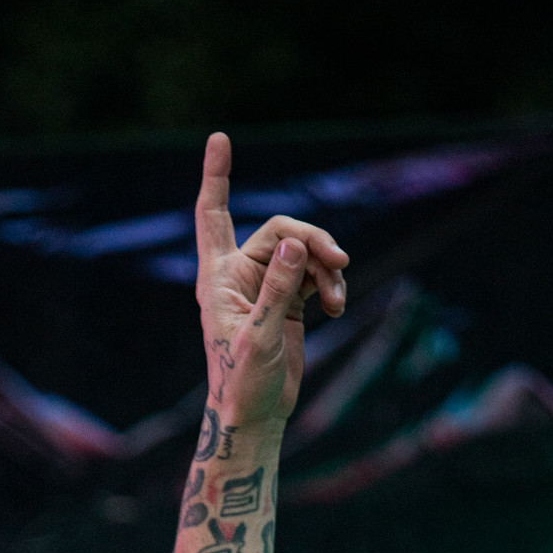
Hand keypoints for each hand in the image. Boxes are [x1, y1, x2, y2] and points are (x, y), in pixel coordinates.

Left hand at [195, 131, 349, 431]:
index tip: (220, 138)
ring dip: (326, 270)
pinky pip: (314, 274)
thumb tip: (294, 242)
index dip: (217, 177)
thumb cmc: (244, 381)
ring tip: (337, 301)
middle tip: (339, 263)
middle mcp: (239, 275)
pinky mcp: (287, 300)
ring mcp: (265, 285)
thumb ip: (278, 288)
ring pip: (303, 251)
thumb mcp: (260, 335)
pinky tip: (335, 308)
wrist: (256, 415)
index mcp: (217, 278)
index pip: (214, 215)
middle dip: (312, 241)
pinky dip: (330, 286)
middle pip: (280, 230)